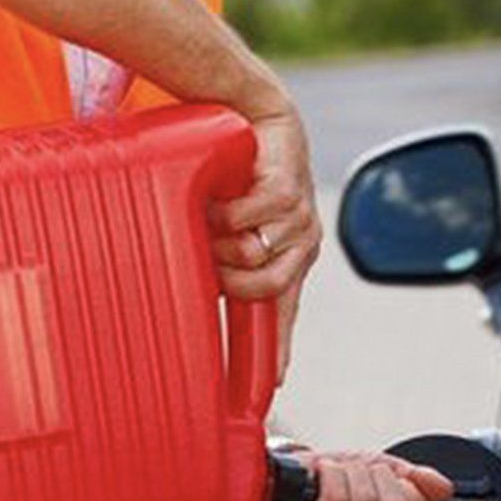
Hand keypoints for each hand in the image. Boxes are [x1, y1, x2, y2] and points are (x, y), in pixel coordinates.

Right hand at [209, 103, 321, 383]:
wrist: (251, 113)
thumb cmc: (236, 174)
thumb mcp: (226, 228)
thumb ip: (221, 262)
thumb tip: (199, 293)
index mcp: (288, 260)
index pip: (284, 316)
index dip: (278, 352)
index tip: (272, 387)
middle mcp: (301, 246)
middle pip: (261, 291)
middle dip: (227, 276)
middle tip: (211, 246)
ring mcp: (300, 221)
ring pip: (251, 258)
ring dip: (222, 238)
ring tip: (217, 212)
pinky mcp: (290, 193)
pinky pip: (246, 222)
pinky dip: (224, 211)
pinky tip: (224, 193)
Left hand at [284, 452, 453, 500]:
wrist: (292, 479)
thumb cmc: (338, 480)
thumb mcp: (386, 473)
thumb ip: (419, 481)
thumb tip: (443, 489)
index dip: (413, 494)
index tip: (393, 482)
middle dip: (377, 476)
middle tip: (360, 475)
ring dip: (351, 473)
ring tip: (339, 475)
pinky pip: (336, 500)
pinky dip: (330, 474)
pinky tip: (323, 476)